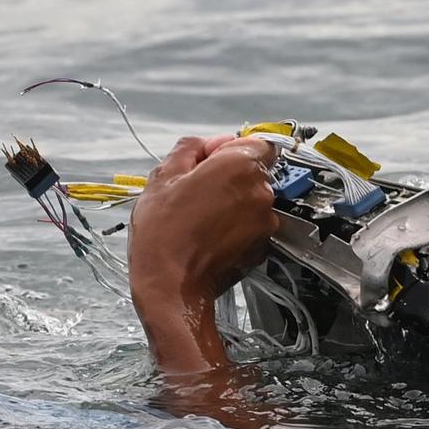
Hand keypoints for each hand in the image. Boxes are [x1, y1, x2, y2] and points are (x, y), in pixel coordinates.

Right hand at [128, 135, 279, 373]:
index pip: (256, 142)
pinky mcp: (263, 248)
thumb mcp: (162, 177)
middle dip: (229, 178)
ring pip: (251, 201)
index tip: (208, 164)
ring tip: (200, 220)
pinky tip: (209, 238)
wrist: (171, 286)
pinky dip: (235, 229)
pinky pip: (251, 227)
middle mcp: (261, 191)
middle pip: (254, 172)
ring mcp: (266, 222)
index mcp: (240, 166)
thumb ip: (190, 149)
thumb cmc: (162, 231)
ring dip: (232, 205)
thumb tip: (208, 144)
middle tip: (196, 195)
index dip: (231, 150)